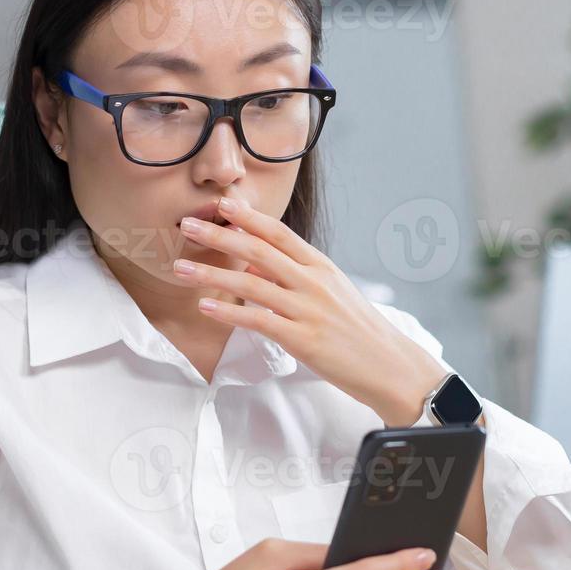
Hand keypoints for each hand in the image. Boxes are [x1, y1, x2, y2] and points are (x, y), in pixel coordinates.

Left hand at [174, 197, 446, 425]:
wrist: (390, 366)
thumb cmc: (359, 332)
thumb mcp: (333, 293)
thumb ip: (297, 278)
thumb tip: (256, 269)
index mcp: (321, 266)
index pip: (279, 233)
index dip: (248, 216)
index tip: (221, 203)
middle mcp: (313, 282)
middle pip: (259, 250)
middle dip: (219, 235)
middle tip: (187, 224)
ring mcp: (308, 309)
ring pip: (251, 284)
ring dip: (212, 273)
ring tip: (180, 268)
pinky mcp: (303, 339)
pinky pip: (258, 320)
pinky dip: (228, 312)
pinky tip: (205, 307)